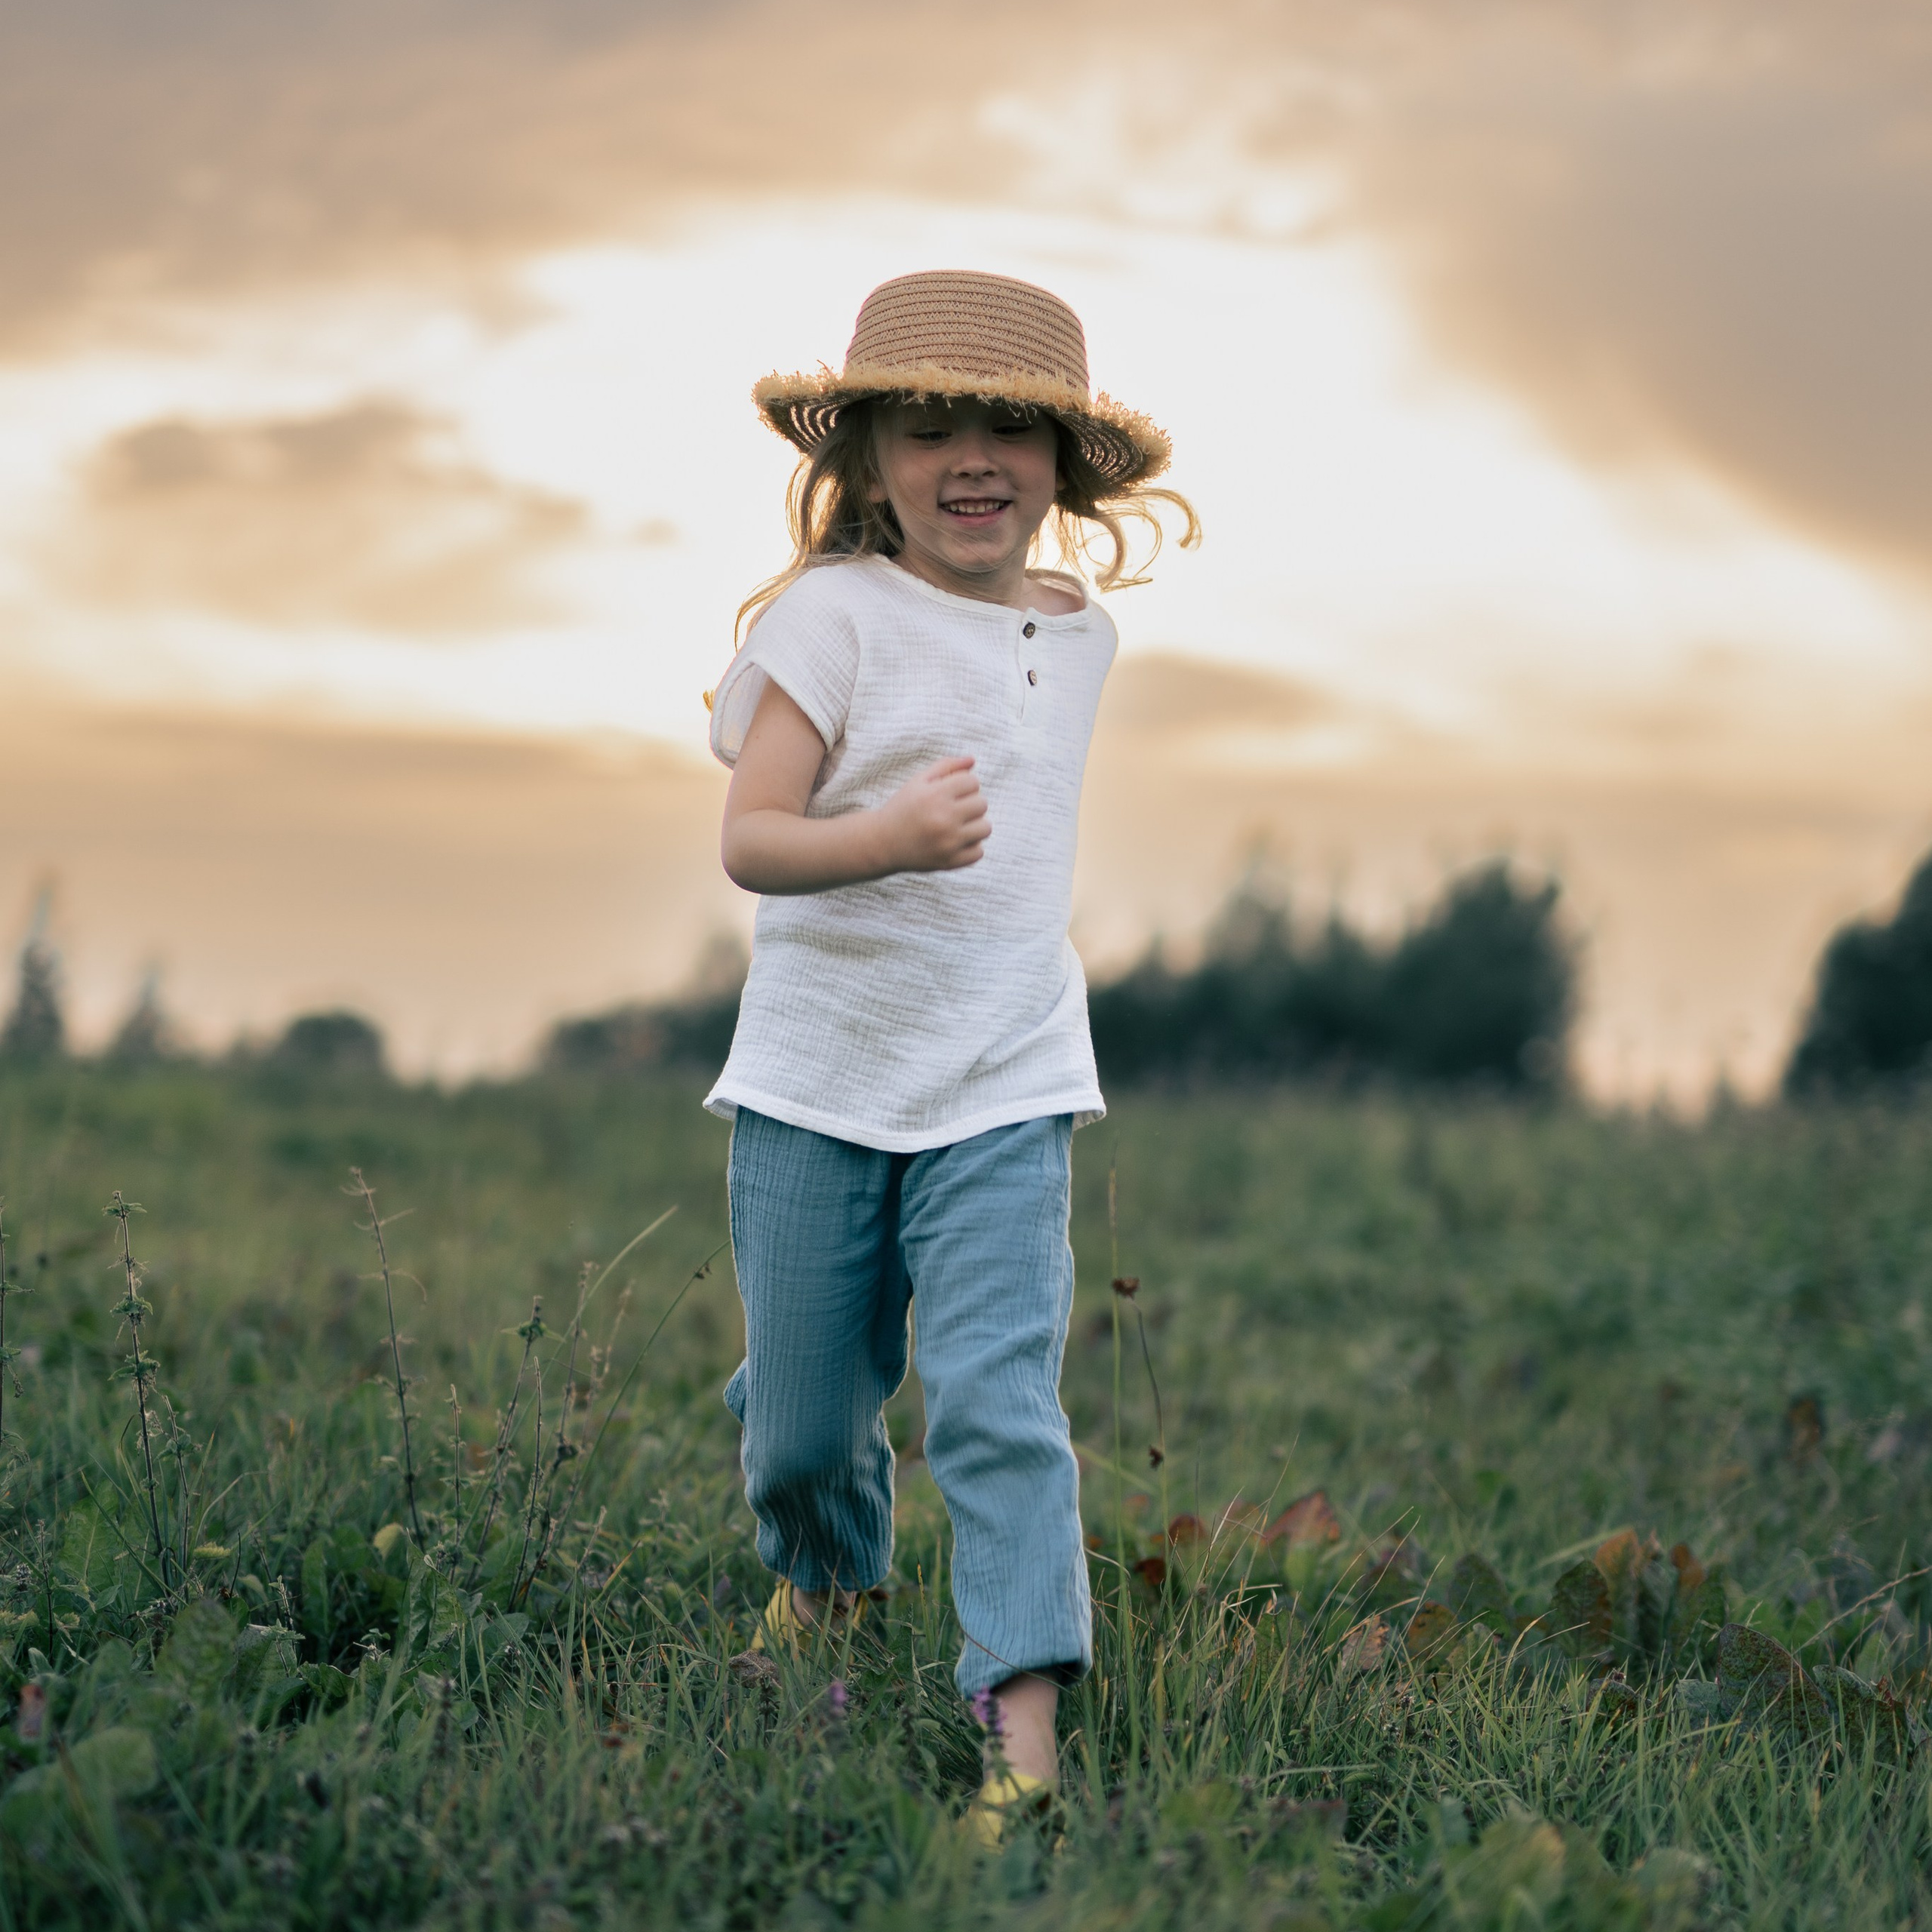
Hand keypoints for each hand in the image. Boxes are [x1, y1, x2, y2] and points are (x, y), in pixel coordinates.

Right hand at [875, 757, 989, 872]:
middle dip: (971, 803)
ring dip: (975, 824)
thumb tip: (972, 759)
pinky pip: (979, 852)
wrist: (882, 842)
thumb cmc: (903, 807)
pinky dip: (971, 846)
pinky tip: (955, 841)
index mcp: (935, 796)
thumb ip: (946, 766)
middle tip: (954, 808)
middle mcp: (943, 819)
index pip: (973, 782)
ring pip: (985, 828)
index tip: (952, 791)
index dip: (964, 784)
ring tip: (958, 824)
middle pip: (982, 804)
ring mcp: (948, 843)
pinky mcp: (950, 862)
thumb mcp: (918, 781)